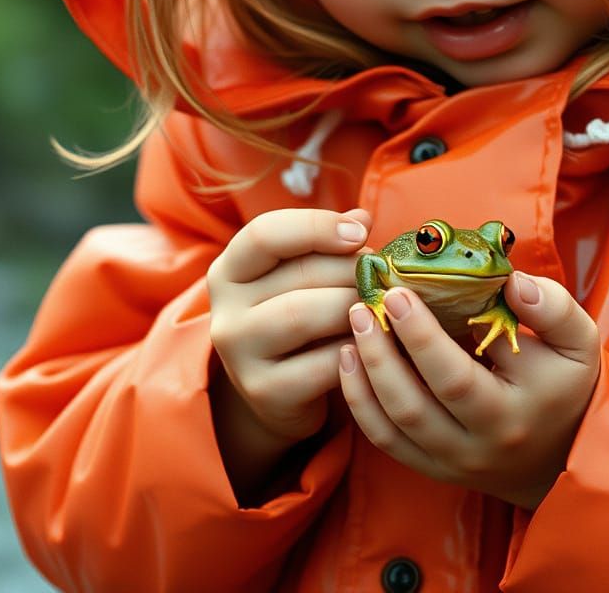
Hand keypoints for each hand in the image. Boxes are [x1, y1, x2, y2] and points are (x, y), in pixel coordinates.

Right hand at [206, 208, 371, 464]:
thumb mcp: (306, 274)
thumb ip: (330, 242)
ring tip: (380, 307)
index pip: (263, 234)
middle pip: (298, 274)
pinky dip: (357, 350)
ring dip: (355, 307)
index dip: (316, 227)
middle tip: (384, 277)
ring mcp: (239, 354)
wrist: (282, 391)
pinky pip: (324, 363)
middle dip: (351, 271)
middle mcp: (225, 310)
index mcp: (230, 269)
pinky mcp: (265, 391)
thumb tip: (362, 217)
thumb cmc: (301, 314)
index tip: (361, 233)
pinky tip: (372, 344)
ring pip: (305, 315)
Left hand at [338, 272, 600, 508]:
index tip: (397, 293)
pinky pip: (385, 441)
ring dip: (362, 376)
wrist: (565, 451)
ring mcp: (450, 463)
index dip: (420, 337)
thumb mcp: (578, 341)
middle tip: (362, 306)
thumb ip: (552, 308)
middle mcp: (476, 447)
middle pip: (412, 407)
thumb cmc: (566, 383)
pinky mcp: (432, 467)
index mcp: (511, 414)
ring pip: (391, 427)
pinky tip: (349, 360)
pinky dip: (360, 402)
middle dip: (380, 353)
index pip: (455, 379)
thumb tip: (513, 282)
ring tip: (352, 326)